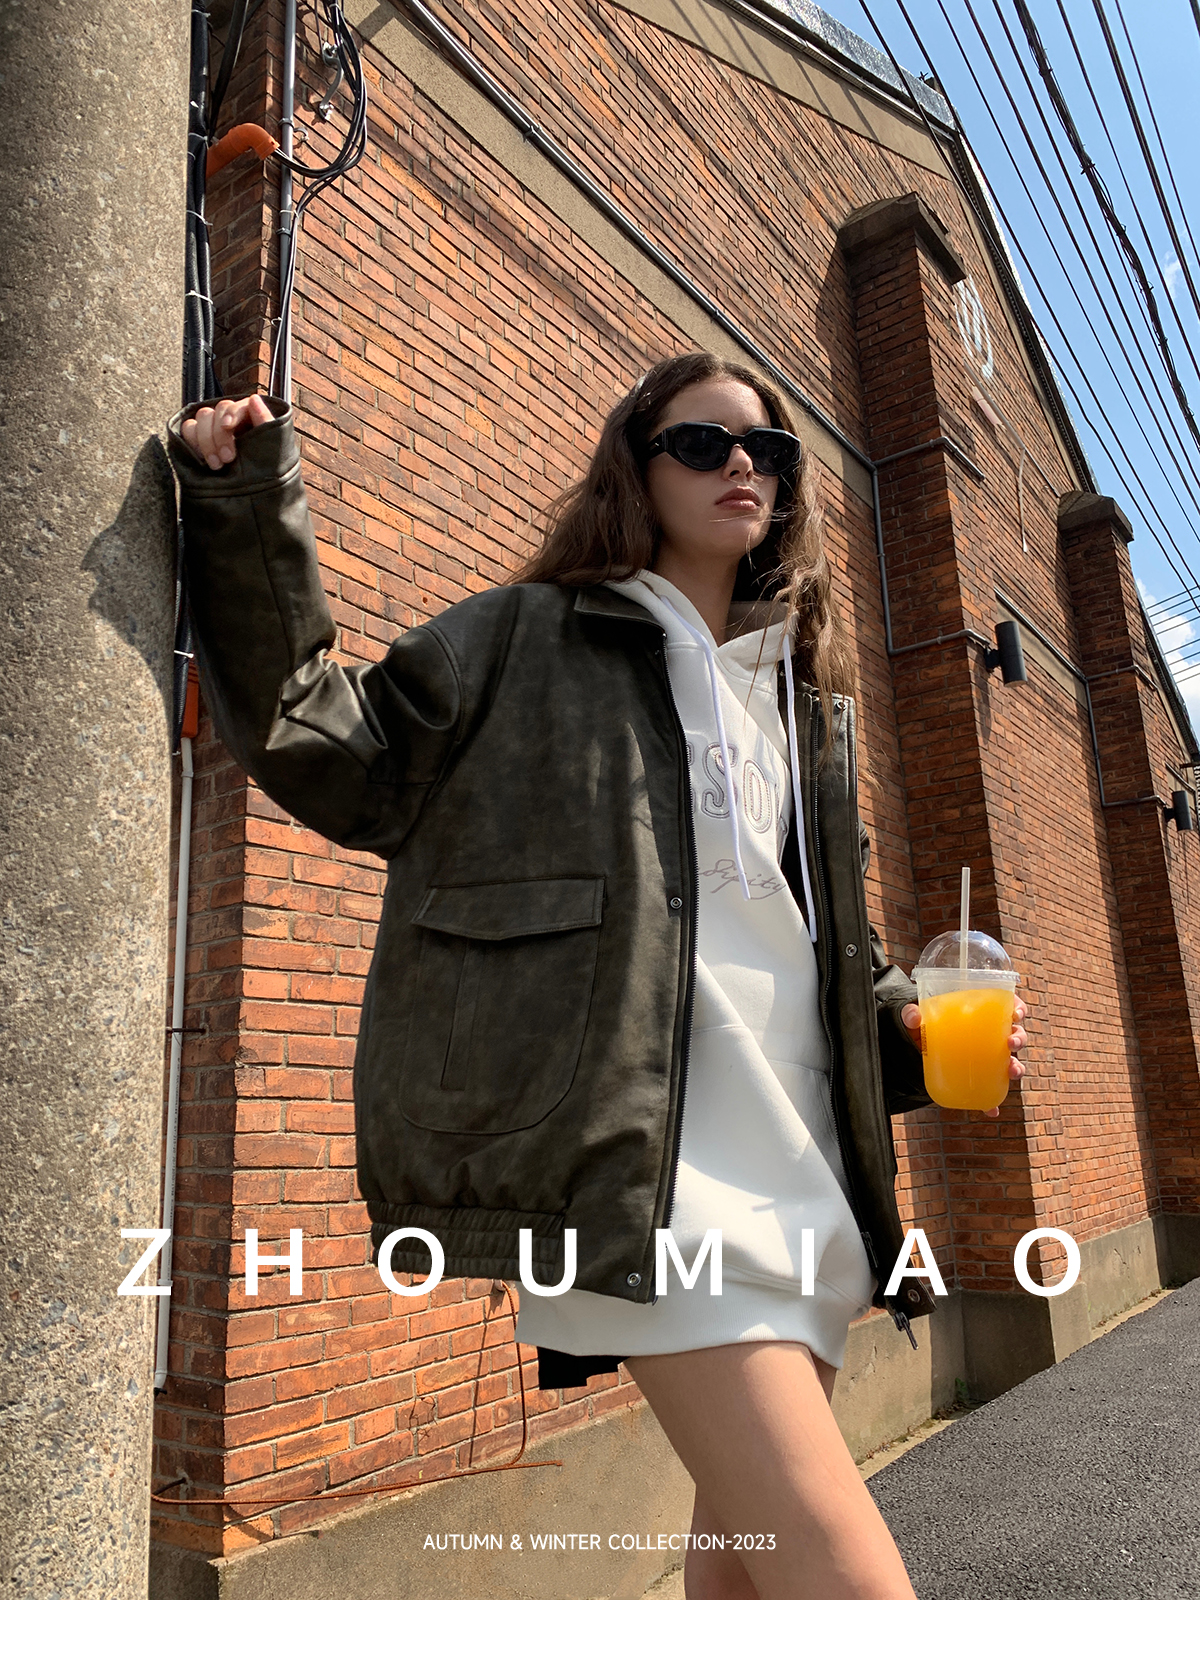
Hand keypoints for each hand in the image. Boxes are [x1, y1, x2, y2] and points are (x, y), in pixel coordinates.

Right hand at [180, 394, 274, 468]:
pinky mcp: (197, 437)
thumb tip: (254, 398)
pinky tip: (202, 458)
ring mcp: (212, 426)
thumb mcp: (271, 445)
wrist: (254, 490)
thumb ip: (265, 421)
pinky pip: (188, 428)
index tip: (228, 427)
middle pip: (215, 411)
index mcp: (247, 416)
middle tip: (228, 459)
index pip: (234, 406)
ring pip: (201, 417)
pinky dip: (193, 441)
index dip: (230, 414)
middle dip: (219, 435)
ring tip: (216, 465)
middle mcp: (228, 418)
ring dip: (205, 440)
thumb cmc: (266, 466)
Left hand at [900, 997, 1027, 1118]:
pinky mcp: (979, 1076)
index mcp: (981, 1014)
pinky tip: (992, 1110)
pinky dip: (994, 1101)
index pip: (1008, 1006)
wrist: (916, 1047)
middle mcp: (990, 1035)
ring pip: (1011, 1062)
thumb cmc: (924, 1024)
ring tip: (1011, 1071)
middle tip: (1011, 1043)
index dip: (1018, 1008)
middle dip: (1019, 1039)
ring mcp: (987, 1057)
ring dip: (1017, 1068)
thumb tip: (914, 1018)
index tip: (1016, 1014)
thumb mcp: (916, 1016)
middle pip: (1015, 1034)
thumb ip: (911, 1013)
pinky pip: (992, 1090)